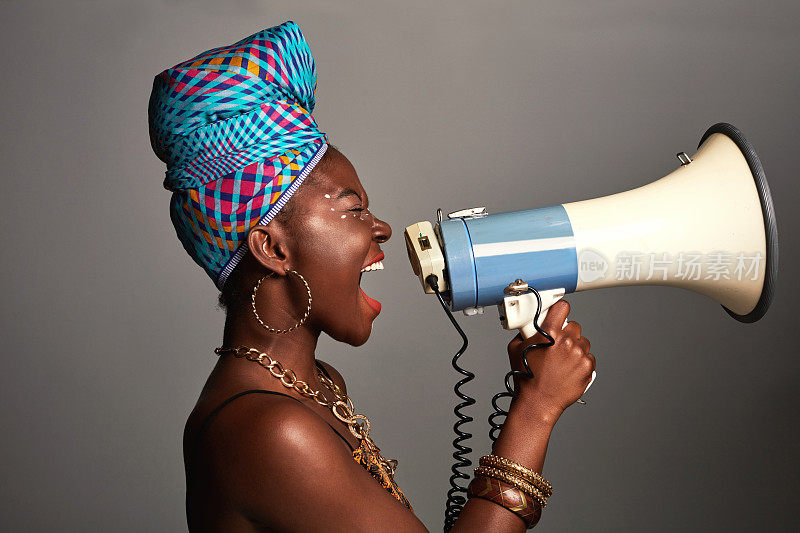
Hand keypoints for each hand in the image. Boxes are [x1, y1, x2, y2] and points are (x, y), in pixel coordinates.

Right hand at [507, 300, 595, 419]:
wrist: (538, 402)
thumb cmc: (526, 377)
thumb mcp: (515, 349)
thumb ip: (524, 331)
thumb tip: (529, 324)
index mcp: (549, 333)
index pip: (563, 307)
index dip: (560, 309)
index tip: (559, 312)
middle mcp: (566, 341)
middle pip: (574, 326)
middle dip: (566, 333)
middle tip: (556, 345)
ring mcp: (579, 354)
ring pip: (582, 342)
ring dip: (575, 347)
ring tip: (562, 360)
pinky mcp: (588, 367)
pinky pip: (588, 357)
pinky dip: (581, 361)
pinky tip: (569, 369)